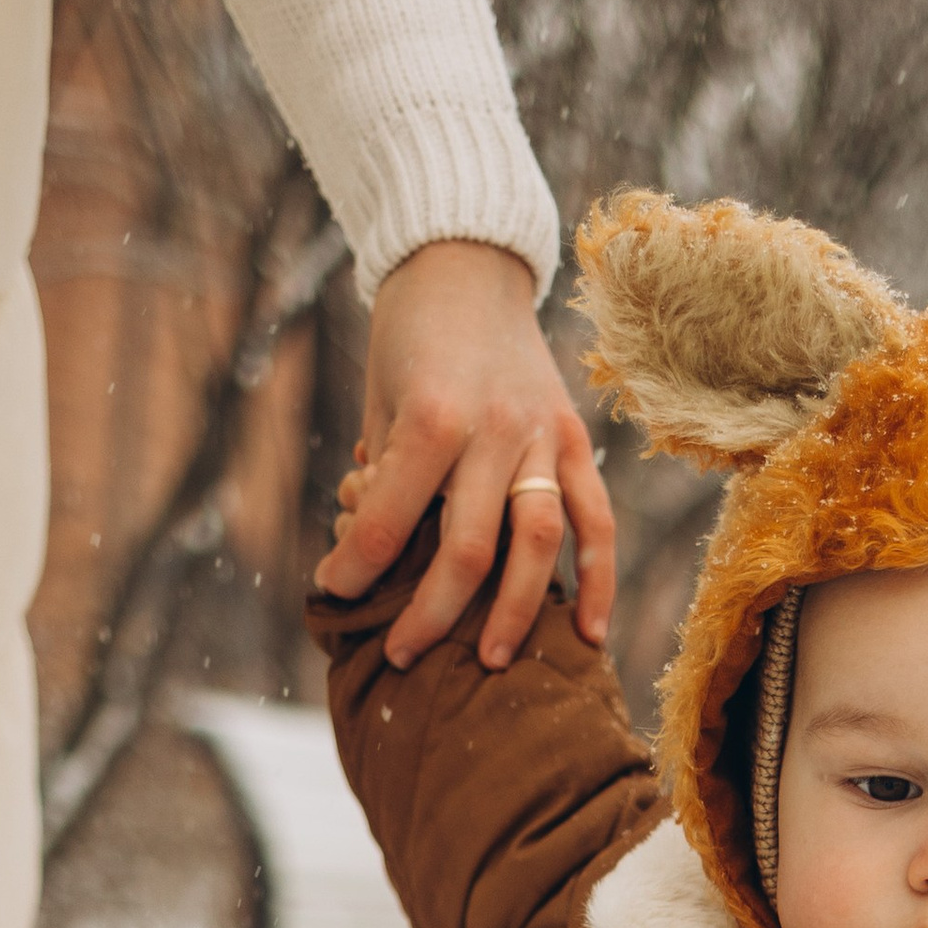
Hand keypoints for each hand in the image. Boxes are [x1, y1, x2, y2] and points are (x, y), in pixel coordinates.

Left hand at [313, 238, 616, 669]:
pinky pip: (596, 522)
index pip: (388, 520)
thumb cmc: (409, 338)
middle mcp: (493, 430)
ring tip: (492, 662)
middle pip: (466, 551)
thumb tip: (376, 553)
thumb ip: (387, 477)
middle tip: (402, 656)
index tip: (330, 590)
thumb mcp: (380, 401)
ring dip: (517, 612)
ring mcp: (541, 437)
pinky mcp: (574, 441)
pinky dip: (596, 581)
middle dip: (429, 614)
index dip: (353, 566)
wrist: (465, 265)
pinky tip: (590, 634)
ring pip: (538, 544)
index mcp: (432, 417)